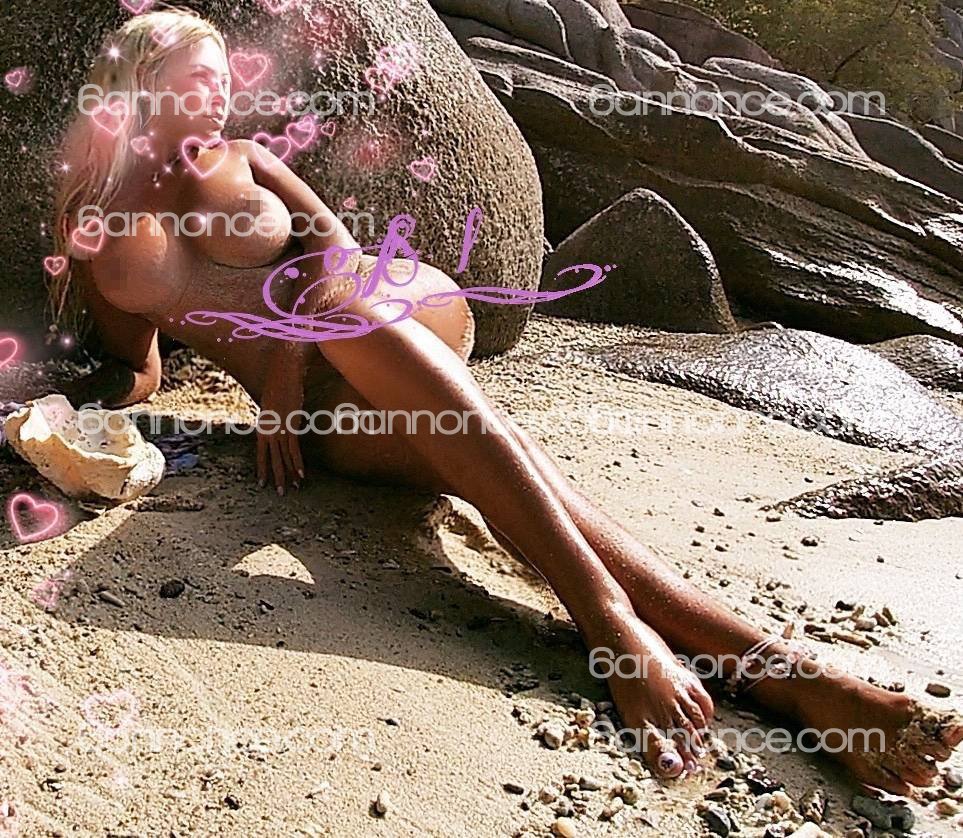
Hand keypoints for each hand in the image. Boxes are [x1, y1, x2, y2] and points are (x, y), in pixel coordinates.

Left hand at [256, 355, 305, 494]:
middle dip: (276, 477)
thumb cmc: (278, 384)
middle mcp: (269, 431)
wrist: (284, 374)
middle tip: (279, 493)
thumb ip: (275, 416)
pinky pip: (294, 449)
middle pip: (273, 459)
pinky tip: (301, 475)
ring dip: (289, 474)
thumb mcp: (273, 404)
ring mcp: (280, 430)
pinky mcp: (291, 426)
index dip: (262, 468)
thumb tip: (280, 421)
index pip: (261, 453)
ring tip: (292, 488)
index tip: (262, 482)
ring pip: (283, 457)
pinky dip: (298, 463)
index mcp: (263, 427)